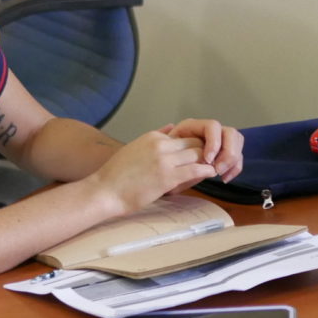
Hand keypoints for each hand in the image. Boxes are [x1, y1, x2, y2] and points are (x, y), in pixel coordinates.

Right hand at [87, 130, 220, 215]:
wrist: (104, 191)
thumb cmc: (117, 174)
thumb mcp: (136, 147)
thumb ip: (156, 137)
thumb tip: (171, 127)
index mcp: (153, 137)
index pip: (184, 137)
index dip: (194, 147)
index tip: (200, 156)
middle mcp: (160, 144)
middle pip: (195, 143)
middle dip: (205, 152)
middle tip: (212, 162)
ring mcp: (164, 160)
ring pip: (198, 154)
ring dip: (208, 162)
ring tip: (213, 169)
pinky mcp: (168, 176)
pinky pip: (196, 169)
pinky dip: (207, 171)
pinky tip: (212, 174)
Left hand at [159, 118, 244, 187]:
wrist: (152, 174)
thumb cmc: (157, 166)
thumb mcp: (164, 160)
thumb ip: (184, 159)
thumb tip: (207, 162)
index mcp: (192, 127)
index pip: (213, 126)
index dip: (214, 143)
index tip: (208, 161)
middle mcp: (207, 131)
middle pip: (230, 133)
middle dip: (227, 152)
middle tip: (217, 170)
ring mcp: (217, 141)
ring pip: (237, 141)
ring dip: (233, 159)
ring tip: (221, 174)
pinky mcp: (223, 154)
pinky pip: (237, 156)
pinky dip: (235, 167)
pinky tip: (225, 179)